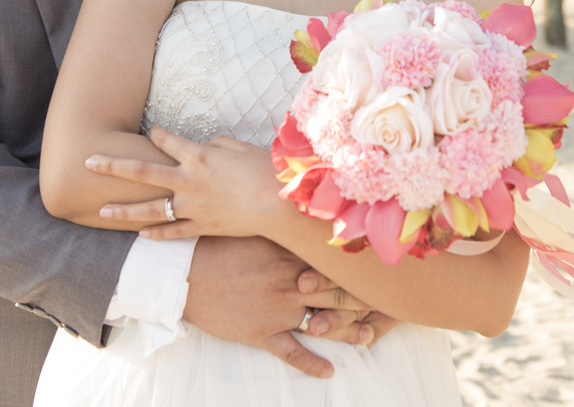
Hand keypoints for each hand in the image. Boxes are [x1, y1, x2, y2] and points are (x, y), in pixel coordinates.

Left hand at [86, 127, 286, 238]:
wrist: (276, 204)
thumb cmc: (263, 169)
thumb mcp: (238, 147)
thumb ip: (215, 145)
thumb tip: (204, 148)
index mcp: (197, 156)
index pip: (166, 141)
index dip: (156, 135)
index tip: (150, 131)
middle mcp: (187, 181)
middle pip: (141, 172)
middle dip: (112, 166)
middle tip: (88, 162)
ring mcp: (192, 207)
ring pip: (150, 209)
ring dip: (123, 210)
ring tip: (102, 211)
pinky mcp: (202, 227)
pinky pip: (173, 232)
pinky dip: (156, 233)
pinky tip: (140, 234)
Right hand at [183, 236, 378, 378]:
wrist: (183, 273)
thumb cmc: (217, 243)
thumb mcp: (253, 226)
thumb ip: (281, 221)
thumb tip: (304, 201)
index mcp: (291, 255)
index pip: (337, 261)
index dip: (361, 266)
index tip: (383, 266)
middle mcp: (292, 283)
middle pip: (339, 293)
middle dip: (366, 299)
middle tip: (390, 303)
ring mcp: (278, 311)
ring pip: (325, 323)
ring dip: (350, 331)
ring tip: (371, 336)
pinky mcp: (262, 334)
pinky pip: (292, 353)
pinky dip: (312, 364)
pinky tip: (329, 372)